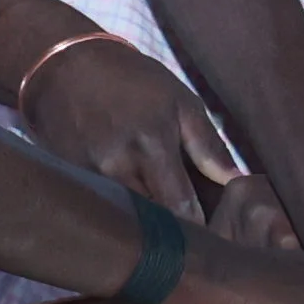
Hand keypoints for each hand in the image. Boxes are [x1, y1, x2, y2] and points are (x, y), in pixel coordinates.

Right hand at [17, 32, 241, 220]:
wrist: (67, 65)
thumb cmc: (134, 82)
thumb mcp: (180, 102)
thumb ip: (208, 144)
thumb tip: (235, 181)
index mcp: (153, 145)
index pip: (180, 208)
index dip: (198, 228)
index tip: (213, 238)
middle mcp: (117, 165)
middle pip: (151, 221)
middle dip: (173, 231)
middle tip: (191, 237)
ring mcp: (88, 174)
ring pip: (124, 218)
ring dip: (144, 225)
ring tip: (161, 225)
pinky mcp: (69, 178)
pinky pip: (101, 207)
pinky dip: (118, 211)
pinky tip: (128, 207)